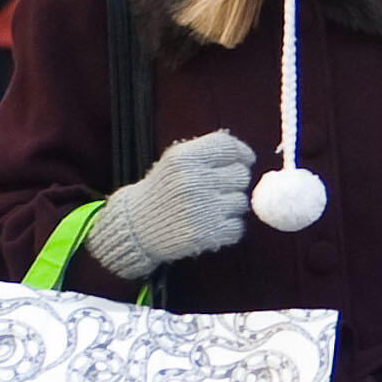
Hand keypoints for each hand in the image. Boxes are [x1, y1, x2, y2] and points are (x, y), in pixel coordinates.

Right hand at [82, 130, 254, 280]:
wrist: (137, 225)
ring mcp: (202, 210)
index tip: (245, 159)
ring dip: (230, 205)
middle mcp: (193, 182)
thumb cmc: (162, 190)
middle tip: (216, 187)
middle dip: (233, 180)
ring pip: (241, 201)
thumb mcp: (174, 161)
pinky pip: (238, 226)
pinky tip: (210, 223)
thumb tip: (244, 154)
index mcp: (184, 159)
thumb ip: (207, 151)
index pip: (229, 147)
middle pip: (241, 175)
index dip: (242, 153)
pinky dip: (229, 226)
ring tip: (208, 206)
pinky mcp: (207, 234)